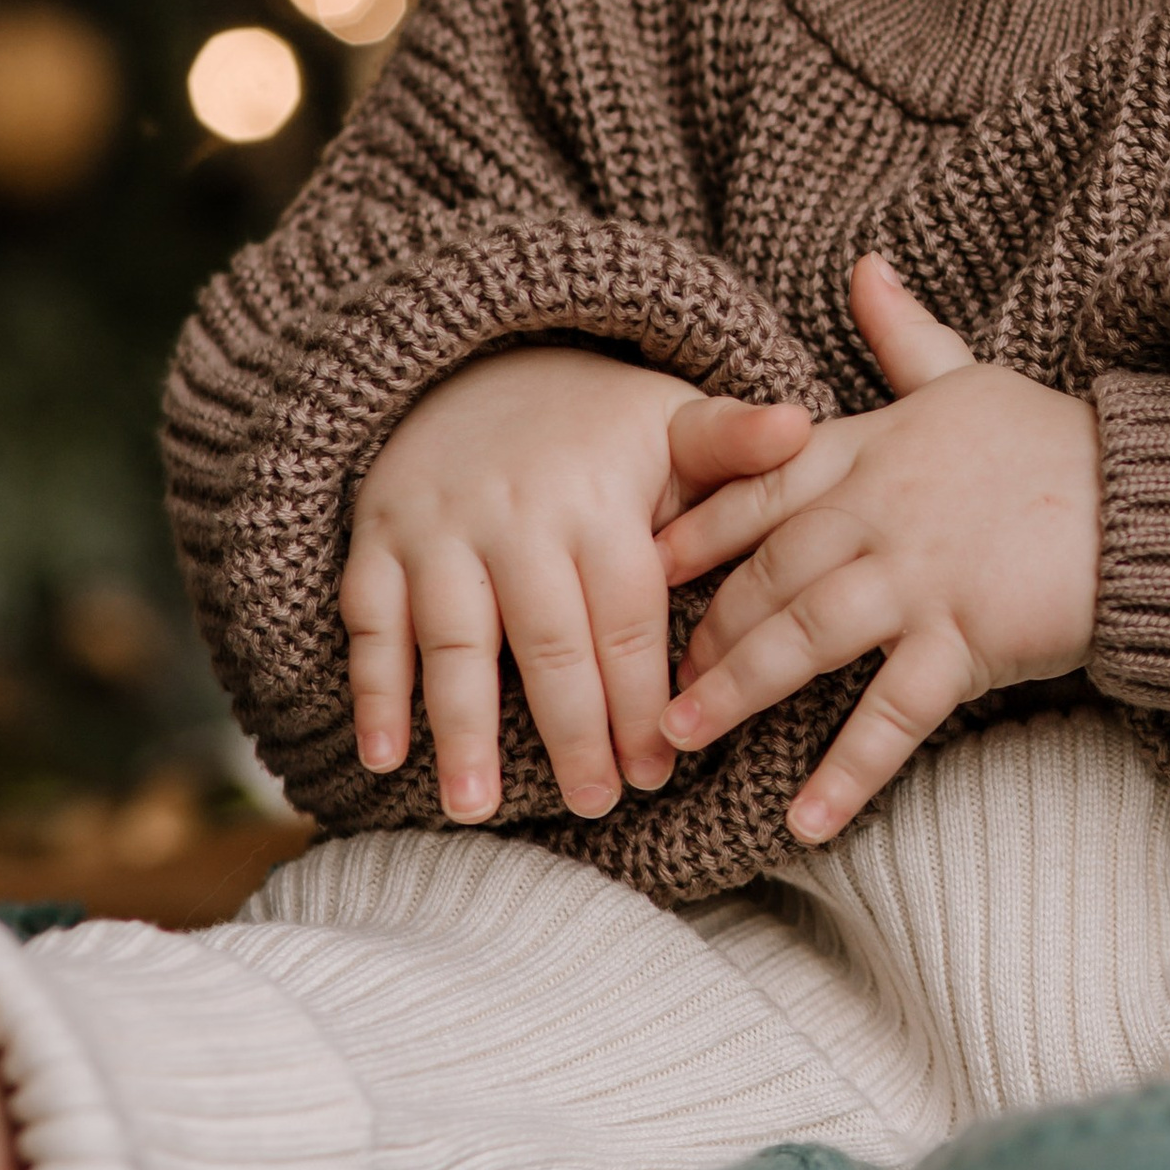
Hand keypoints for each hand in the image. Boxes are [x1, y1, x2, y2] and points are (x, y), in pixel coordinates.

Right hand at [341, 345, 810, 824]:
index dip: (644, 695)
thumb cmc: (595, 421)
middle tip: (595, 803)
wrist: (474, 361)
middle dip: (572, 729)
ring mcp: (439, 529)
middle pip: (546, 639)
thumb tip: (799, 426)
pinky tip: (386, 759)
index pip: (627, 614)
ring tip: (478, 808)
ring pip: (452, 638)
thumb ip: (730, 445)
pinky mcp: (378, 538)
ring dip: (463, 727)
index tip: (661, 767)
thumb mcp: (668, 419)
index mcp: (596, 498)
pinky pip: (369, 619)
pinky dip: (373, 689)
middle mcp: (514, 516)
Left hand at [652, 254, 1101, 843]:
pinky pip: (891, 714)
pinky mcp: (964, 637)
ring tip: (683, 739)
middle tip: (649, 685)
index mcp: (869, 448)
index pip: (757, 486)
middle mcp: (878, 510)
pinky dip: (846, 771)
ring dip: (737, 692)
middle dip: (701, 631)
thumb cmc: (1049, 441)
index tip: (632, 568)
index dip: (691, 530)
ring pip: (802, 638)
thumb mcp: (967, 377)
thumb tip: (864, 266)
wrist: (1142, 498)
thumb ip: (902, 335)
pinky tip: (803, 821)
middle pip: (763, 573)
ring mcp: (918, 576)